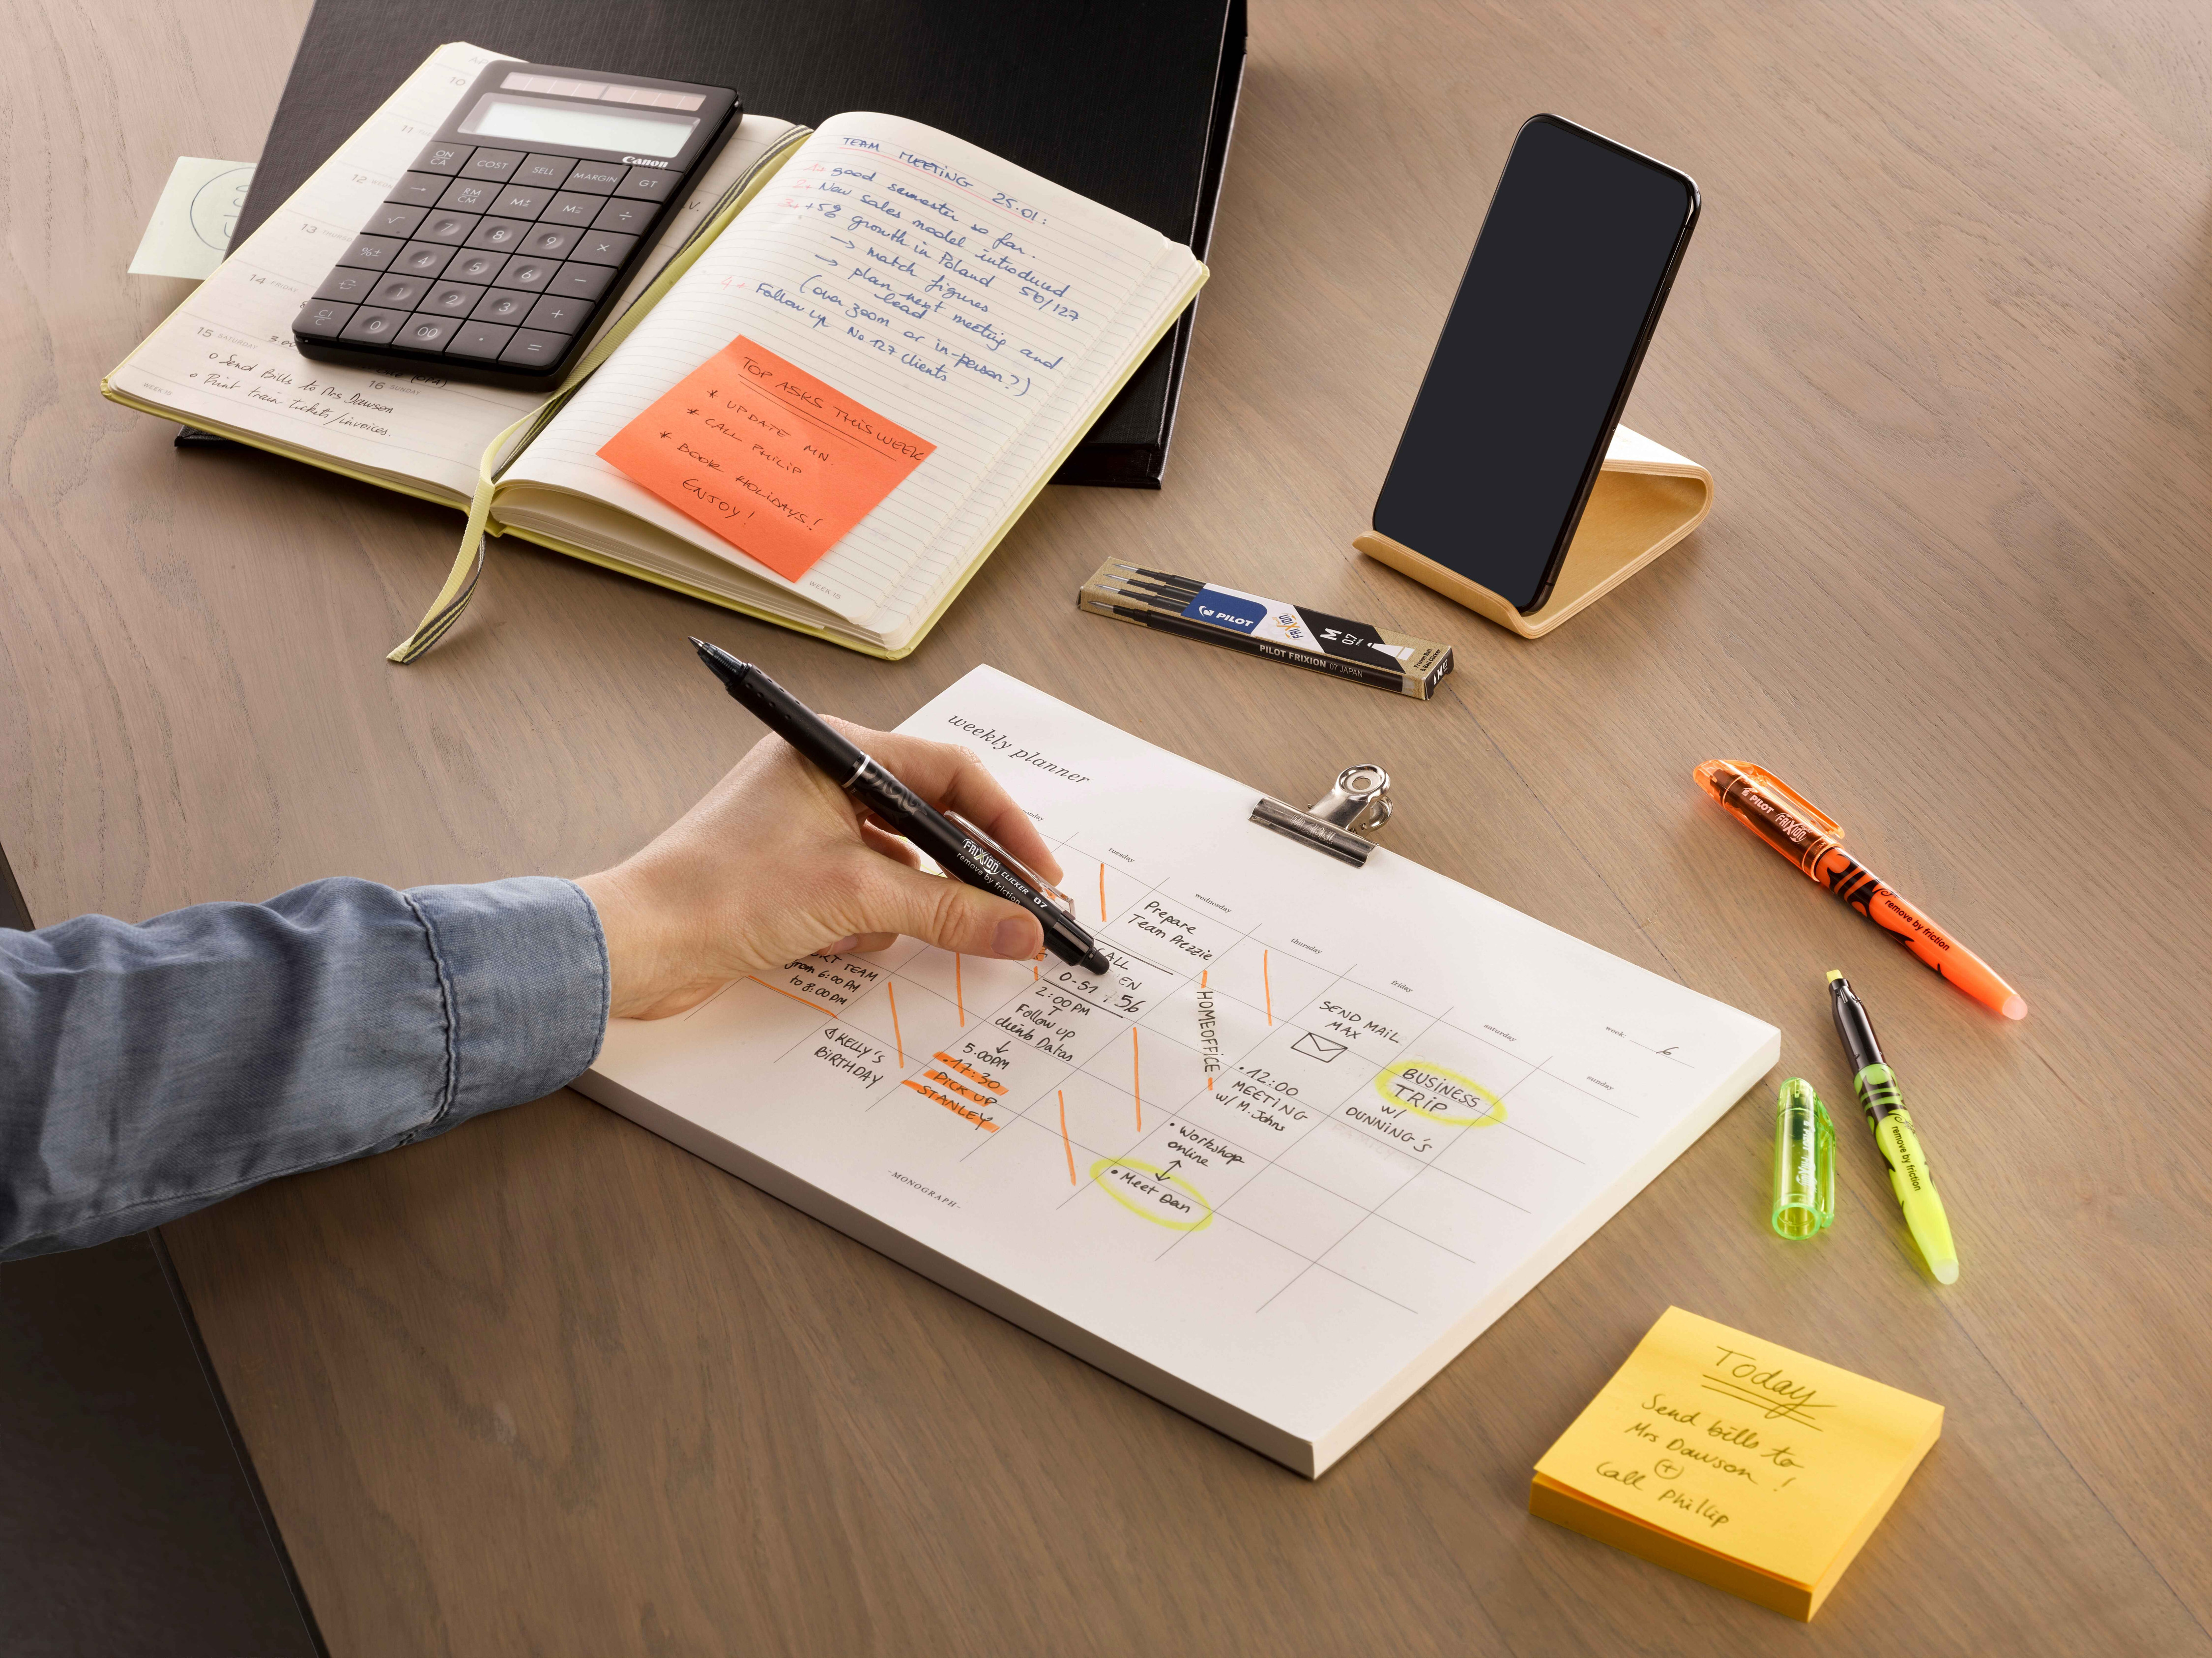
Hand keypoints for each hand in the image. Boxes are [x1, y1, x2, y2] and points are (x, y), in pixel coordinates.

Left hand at [577, 722, 1063, 1019]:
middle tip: (1009, 912)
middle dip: (960, 873)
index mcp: (834, 749)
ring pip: (900, 867)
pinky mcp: (797, 874)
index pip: (949, 773)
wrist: (640, 944)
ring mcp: (810, 827)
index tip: (1039, 875)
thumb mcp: (854, 897)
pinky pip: (866, 896)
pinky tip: (829, 940)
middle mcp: (825, 778)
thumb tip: (1022, 928)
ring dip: (896, 906)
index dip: (1004, 825)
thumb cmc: (720, 892)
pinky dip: (862, 924)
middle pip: (929, 820)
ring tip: (864, 928)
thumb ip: (948, 911)